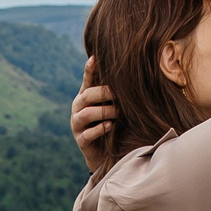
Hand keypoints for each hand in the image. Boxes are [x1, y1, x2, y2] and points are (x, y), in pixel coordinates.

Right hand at [71, 57, 115, 174]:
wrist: (104, 153)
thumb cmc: (111, 123)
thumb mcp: (113, 106)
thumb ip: (115, 93)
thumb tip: (133, 72)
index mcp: (86, 96)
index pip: (87, 80)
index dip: (90, 69)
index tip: (95, 58)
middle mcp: (78, 108)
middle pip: (87, 95)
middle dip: (103, 93)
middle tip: (118, 93)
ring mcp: (77, 124)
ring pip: (86, 114)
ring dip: (104, 112)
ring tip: (118, 112)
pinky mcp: (81, 140)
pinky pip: (87, 134)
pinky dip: (99, 129)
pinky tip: (110, 126)